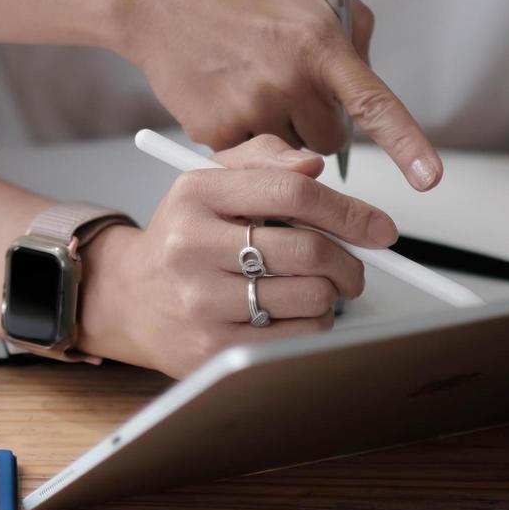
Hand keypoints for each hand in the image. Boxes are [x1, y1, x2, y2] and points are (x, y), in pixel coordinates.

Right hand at [78, 135, 389, 377]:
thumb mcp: (211, 180)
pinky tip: (291, 314)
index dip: (348, 211)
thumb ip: (264, 160)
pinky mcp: (212, 350)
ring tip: (309, 290)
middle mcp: (192, 247)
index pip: (293, 192)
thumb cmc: (184, 235)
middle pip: (309, 250)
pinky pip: (296, 338)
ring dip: (329, 296)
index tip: (379, 228)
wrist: (130, 297)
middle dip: (349, 261)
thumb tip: (314, 164)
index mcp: (197, 194)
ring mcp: (200, 302)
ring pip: (311, 298)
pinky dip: (312, 326)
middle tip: (352, 268)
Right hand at [114, 0, 441, 191]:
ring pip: (292, 154)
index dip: (406, 144)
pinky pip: (251, 155)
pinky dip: (245, 132)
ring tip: (252, 83)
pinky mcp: (216, 132)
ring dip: (283, 130)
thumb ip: (350, 20)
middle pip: (330, 140)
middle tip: (288, 84)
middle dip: (318, 120)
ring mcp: (249, 110)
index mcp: (317, 41)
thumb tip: (368, 67)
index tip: (429, 179)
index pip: (373, 104)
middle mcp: (287, 80)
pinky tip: (226, 92)